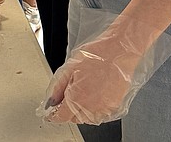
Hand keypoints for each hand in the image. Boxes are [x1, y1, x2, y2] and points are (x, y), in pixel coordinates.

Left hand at [44, 15, 170, 125]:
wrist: (120, 51)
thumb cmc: (97, 55)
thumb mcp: (70, 67)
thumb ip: (58, 87)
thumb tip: (51, 100)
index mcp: (78, 97)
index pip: (62, 116)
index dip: (54, 115)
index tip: (50, 113)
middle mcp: (92, 107)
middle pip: (74, 118)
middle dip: (67, 111)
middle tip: (66, 97)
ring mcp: (105, 108)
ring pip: (88, 119)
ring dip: (81, 112)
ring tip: (82, 93)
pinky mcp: (115, 106)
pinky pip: (100, 115)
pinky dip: (94, 110)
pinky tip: (93, 96)